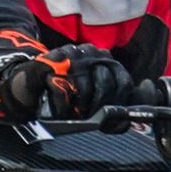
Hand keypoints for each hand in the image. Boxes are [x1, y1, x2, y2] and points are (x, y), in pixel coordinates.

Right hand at [19, 42, 133, 118]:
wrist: (32, 79)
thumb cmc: (67, 86)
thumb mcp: (93, 89)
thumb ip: (116, 98)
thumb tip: (138, 107)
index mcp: (105, 58)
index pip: (123, 81)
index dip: (120, 103)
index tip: (112, 118)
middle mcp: (91, 52)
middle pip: (106, 85)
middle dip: (99, 109)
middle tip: (90, 118)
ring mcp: (70, 56)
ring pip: (85, 90)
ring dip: (80, 110)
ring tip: (75, 114)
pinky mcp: (50, 64)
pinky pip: (63, 91)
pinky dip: (63, 108)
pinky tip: (61, 111)